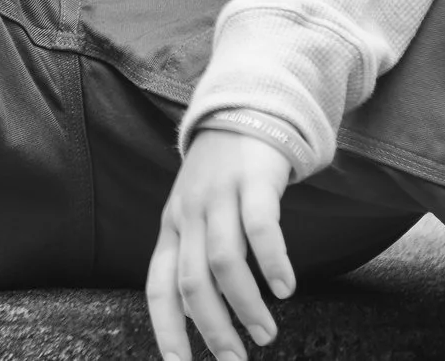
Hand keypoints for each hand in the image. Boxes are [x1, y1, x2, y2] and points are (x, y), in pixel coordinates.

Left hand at [147, 128, 296, 360]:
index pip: (160, 288)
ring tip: (266, 333)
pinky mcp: (254, 179)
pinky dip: (271, 263)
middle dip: (214, 329)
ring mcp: (220, 195)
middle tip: (236, 359)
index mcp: (172, 227)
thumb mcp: (194, 214)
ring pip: (224, 262)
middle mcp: (189, 214)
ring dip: (245, 305)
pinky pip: (260, 228)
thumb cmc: (221, 175)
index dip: (167, 330)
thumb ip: (191, 258)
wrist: (245, 109)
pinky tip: (285, 288)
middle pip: (192, 283)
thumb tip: (192, 317)